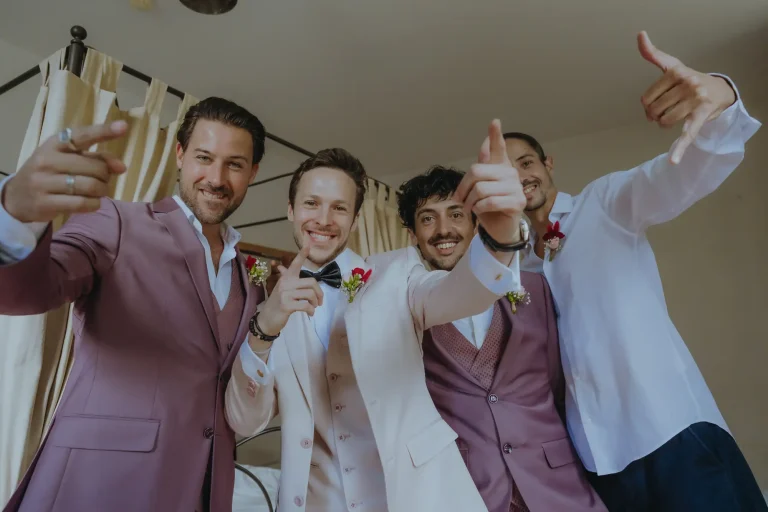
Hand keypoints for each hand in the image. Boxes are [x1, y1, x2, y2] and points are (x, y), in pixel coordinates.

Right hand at [2, 121, 128, 222]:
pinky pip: (83, 204)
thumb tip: (121, 167)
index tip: (124, 127)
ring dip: (102, 191)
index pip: (82, 135)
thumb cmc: (50, 173)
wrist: (18, 196)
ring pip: (91, 186)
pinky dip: (94, 204)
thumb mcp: (67, 159)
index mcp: (54, 143)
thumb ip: (96, 158)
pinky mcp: (45, 203)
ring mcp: (44, 182)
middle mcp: (47, 160)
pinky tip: (91, 202)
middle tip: (102, 180)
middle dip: (106, 176)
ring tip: (98, 192)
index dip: (103, 131)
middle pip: (95, 167)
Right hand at [255, 238, 323, 335]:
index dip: (302, 254)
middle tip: (319, 301)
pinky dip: (311, 310)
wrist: (266, 319)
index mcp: (286, 278)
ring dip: (315, 303)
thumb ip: (284, 278)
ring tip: (313, 307)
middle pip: (311, 282)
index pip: (295, 264)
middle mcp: (285, 283)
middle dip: (319, 293)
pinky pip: (305, 305)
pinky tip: (310, 313)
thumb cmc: (276, 304)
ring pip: (310, 294)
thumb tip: (281, 267)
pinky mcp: (286, 305)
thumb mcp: (281, 289)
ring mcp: (285, 294)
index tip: (308, 244)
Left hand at [454, 119, 525, 245]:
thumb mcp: (480, 187)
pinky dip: (479, 208)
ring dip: (470, 202)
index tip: (494, 121)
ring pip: (481, 189)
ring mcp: (516, 188)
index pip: (499, 148)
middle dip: (463, 187)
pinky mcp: (518, 203)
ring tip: (471, 207)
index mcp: (501, 167)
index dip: (495, 135)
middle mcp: (510, 173)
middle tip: (460, 199)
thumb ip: (481, 168)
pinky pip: (490, 201)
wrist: (499, 229)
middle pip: (476, 171)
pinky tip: (481, 211)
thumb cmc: (488, 206)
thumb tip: (484, 144)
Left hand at [638, 31, 736, 163]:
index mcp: (676, 72)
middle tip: (667, 110)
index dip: (648, 105)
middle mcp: (687, 84)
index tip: (656, 103)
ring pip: (664, 122)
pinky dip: (679, 150)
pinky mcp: (700, 118)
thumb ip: (653, 54)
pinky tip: (673, 161)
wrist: (719, 90)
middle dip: (655, 115)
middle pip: (653, 111)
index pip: (646, 99)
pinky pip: (687, 135)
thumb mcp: (671, 65)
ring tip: (675, 116)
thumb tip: (639, 35)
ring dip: (664, 124)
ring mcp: (695, 101)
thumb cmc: (689, 79)